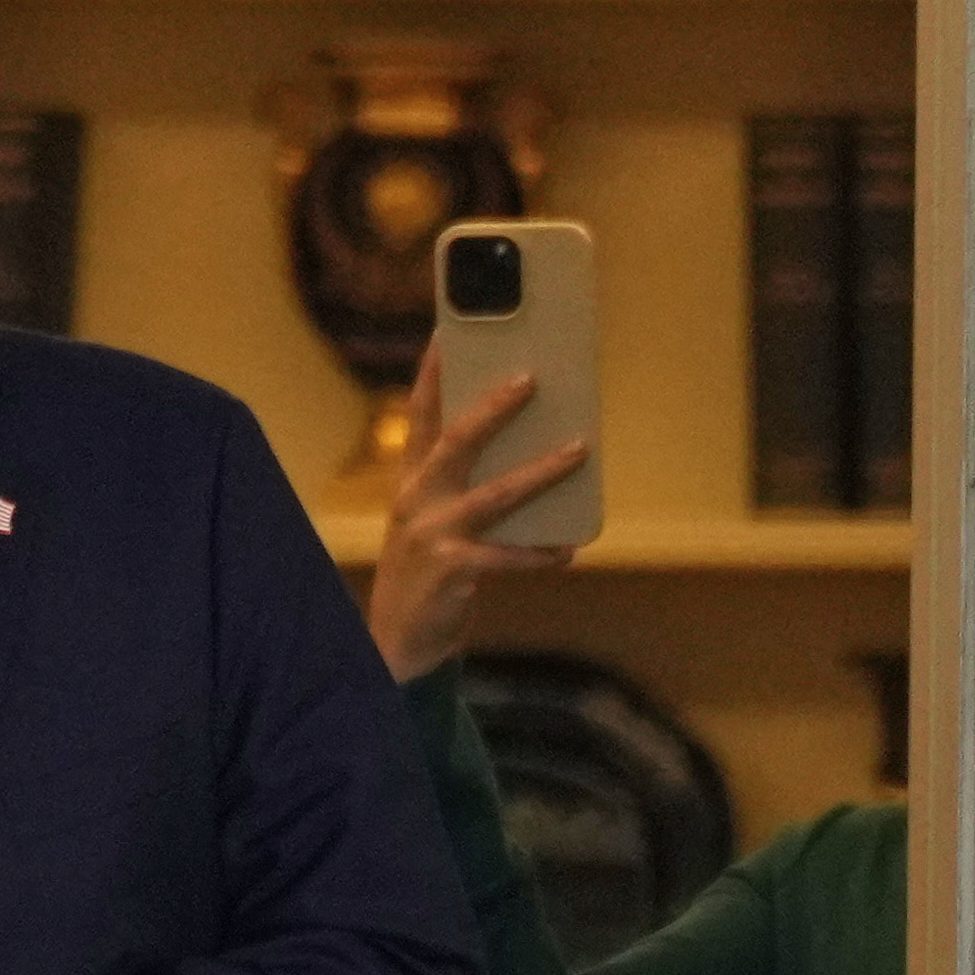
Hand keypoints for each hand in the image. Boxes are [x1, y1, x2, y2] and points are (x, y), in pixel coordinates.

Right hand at [366, 335, 590, 682]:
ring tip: (579, 450)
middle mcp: (416, 500)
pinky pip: (506, 555)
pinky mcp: (450, 570)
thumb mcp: (436, 523)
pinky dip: (540, 552)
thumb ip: (470, 488)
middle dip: (494, 407)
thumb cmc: (429, 573)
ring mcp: (430, 535)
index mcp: (412, 482)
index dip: (434, 373)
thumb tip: (537, 449)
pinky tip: (568, 549)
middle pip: (456, 441)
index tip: (448, 331)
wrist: (395, 644)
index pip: (421, 416)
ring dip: (541, 471)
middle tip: (531, 378)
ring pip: (495, 494)